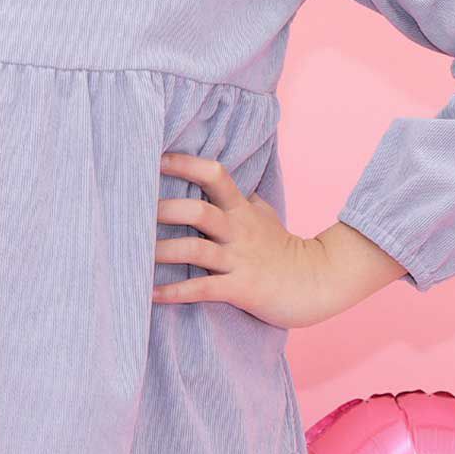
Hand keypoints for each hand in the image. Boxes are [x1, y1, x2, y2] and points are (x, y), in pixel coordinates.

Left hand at [152, 152, 403, 328]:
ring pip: (196, 250)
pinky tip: (150, 294)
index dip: (187, 164)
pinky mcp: (241, 289)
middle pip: (199, 212)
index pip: (215, 176)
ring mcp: (239, 260)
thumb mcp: (265, 215)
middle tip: (134, 212)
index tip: (157, 159)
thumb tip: (221, 180)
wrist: (319, 282)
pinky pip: (203, 289)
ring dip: (163, 252)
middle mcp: (238, 231)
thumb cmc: (285, 248)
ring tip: (135, 255)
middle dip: (166, 210)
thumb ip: (241, 198)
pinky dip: (175, 292)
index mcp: (241, 210)